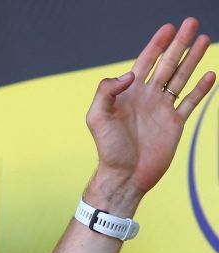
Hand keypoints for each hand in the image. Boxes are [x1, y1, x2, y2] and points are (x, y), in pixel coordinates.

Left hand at [85, 18, 215, 215]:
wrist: (124, 175)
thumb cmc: (108, 148)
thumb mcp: (97, 117)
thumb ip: (106, 91)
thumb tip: (130, 74)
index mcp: (129, 94)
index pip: (145, 62)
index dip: (157, 44)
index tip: (168, 27)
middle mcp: (147, 98)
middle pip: (167, 64)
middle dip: (180, 44)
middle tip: (192, 23)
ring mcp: (162, 109)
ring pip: (181, 78)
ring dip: (193, 59)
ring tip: (204, 40)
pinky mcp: (175, 123)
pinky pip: (190, 102)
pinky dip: (201, 89)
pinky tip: (211, 75)